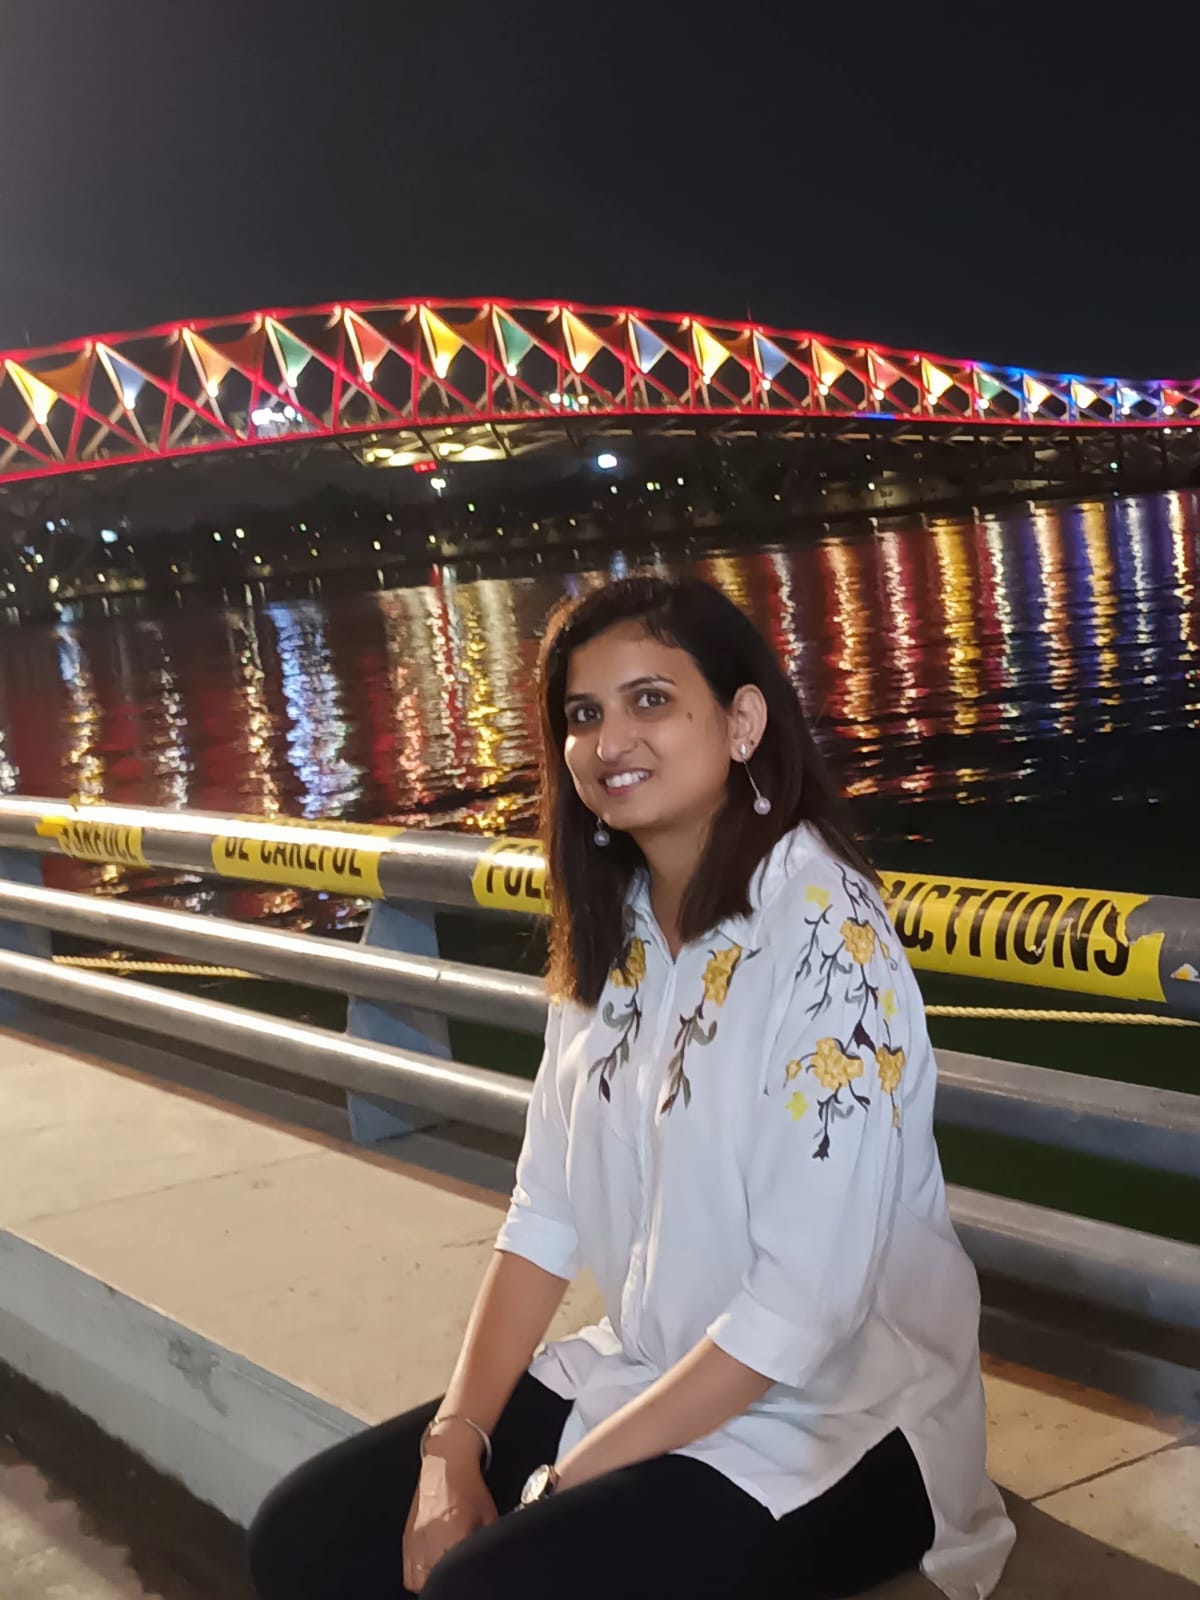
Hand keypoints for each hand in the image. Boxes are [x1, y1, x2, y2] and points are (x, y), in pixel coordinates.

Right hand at [403, 1442, 496, 1593]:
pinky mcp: (407, 1537)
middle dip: (441, 1583)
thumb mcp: (489, 1516)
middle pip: (432, 1582)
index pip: (453, 1572)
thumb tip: (489, 1560)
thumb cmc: (469, 1487)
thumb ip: (487, 1541)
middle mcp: (432, 1542)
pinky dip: (416, 1575)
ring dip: (427, 1582)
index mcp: (455, 1537)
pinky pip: (407, 1569)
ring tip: (438, 1576)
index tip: (463, 1578)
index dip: (459, 1578)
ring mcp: (416, 1541)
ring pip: (416, 1581)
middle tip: (451, 1580)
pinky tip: (428, 1569)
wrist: (447, 1463)